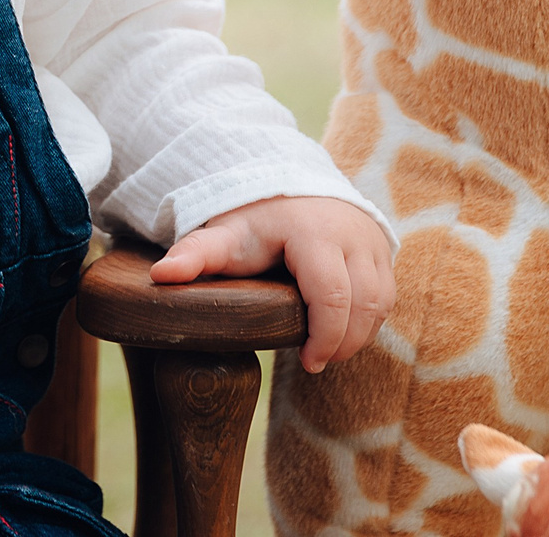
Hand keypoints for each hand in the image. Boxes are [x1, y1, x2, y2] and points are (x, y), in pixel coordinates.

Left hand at [148, 195, 394, 374]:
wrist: (288, 186)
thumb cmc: (253, 220)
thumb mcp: (224, 235)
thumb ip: (196, 253)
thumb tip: (161, 276)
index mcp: (313, 232)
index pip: (333, 294)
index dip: (325, 336)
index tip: (307, 363)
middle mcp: (351, 232)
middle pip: (365, 302)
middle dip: (343, 342)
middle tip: (315, 362)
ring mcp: (373, 240)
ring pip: (381, 302)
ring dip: (358, 334)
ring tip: (327, 351)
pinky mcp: (384, 249)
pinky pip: (387, 295)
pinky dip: (369, 320)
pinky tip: (343, 332)